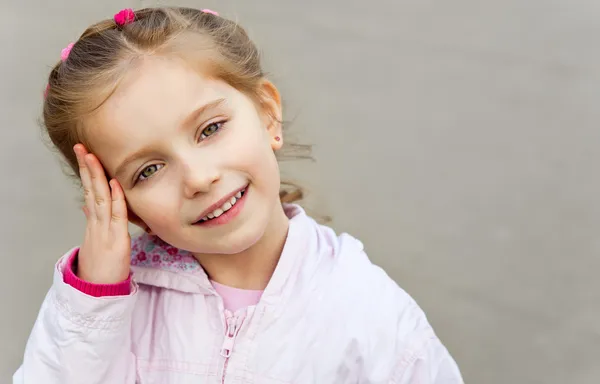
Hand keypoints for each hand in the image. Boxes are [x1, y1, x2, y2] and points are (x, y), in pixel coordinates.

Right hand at [74, 144, 130, 283]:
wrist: (98, 292)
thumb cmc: (102, 267)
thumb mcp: (96, 240)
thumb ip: (93, 221)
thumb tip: (87, 205)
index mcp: (94, 222)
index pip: (89, 191)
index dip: (87, 172)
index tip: (84, 154)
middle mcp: (97, 223)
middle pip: (90, 190)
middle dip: (86, 167)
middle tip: (81, 147)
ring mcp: (105, 231)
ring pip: (100, 199)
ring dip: (97, 177)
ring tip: (92, 156)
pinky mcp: (117, 241)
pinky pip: (117, 217)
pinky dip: (117, 199)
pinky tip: (114, 184)